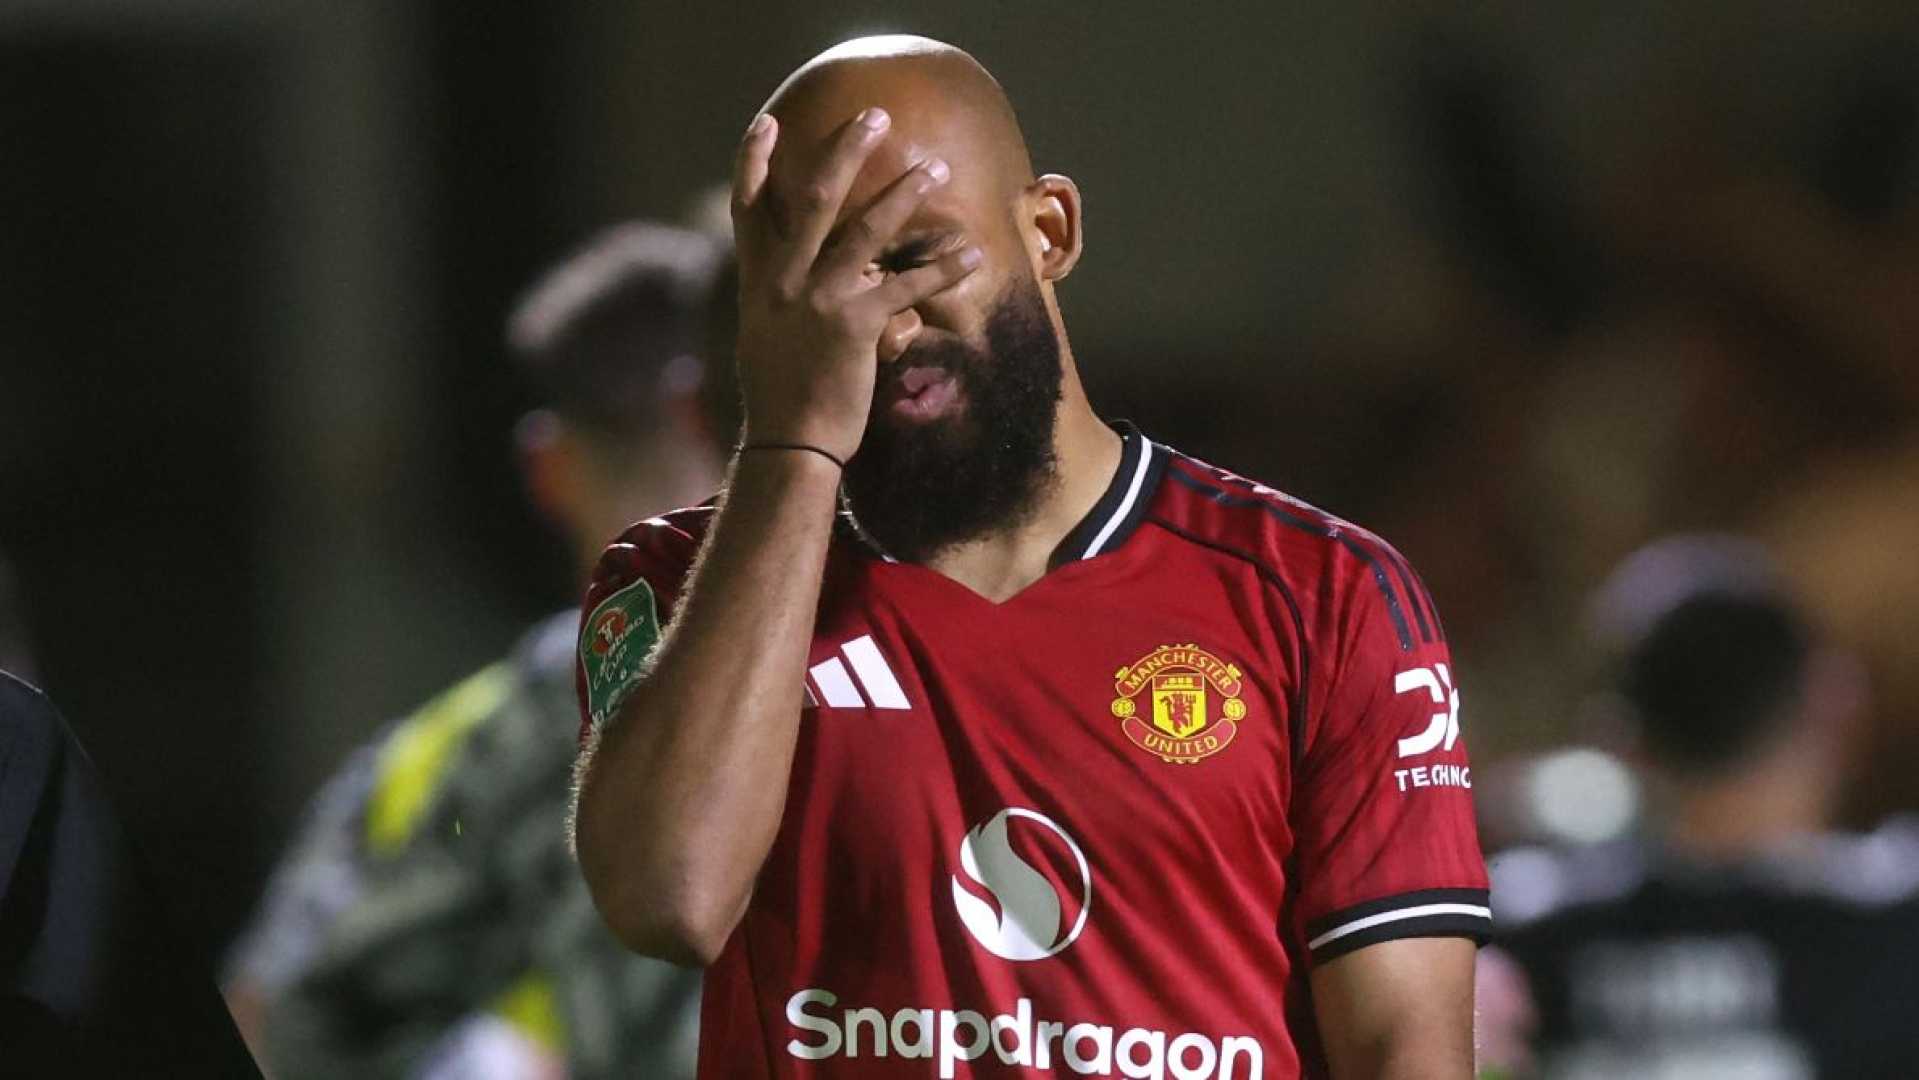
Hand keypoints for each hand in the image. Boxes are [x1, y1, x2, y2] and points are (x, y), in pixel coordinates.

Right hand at [730, 107, 982, 460]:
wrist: (790, 448)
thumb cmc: (784, 398)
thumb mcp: (768, 338)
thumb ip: (784, 300)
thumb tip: (809, 284)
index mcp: (759, 282)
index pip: (747, 208)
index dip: (753, 162)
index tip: (769, 123)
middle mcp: (782, 282)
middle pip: (812, 199)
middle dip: (844, 152)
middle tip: (874, 116)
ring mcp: (817, 300)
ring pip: (865, 230)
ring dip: (903, 194)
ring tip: (935, 167)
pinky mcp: (854, 326)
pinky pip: (906, 286)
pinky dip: (942, 268)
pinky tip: (972, 255)